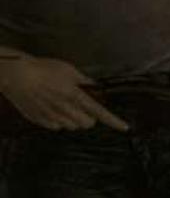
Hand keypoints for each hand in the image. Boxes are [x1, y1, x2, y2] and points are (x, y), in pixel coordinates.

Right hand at [0, 55, 128, 130]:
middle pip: (87, 124)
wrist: (16, 75)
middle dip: (89, 117)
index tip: (125, 127)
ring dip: (74, 119)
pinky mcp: (40, 121)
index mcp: (76, 96)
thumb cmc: (43, 69)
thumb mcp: (69, 70)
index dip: (114, 121)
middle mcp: (66, 110)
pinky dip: (58, 121)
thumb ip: (85, 82)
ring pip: (72, 127)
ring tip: (64, 105)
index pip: (100, 113)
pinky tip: (51, 108)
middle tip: (82, 105)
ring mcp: (52, 117)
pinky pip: (56, 127)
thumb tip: (96, 88)